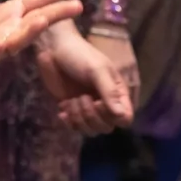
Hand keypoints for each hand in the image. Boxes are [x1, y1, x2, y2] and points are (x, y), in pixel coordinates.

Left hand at [0, 0, 86, 90]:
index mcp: (11, 12)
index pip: (40, 0)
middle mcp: (10, 29)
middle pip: (38, 20)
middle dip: (56, 13)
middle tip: (78, 6)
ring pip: (19, 38)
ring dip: (32, 30)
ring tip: (46, 18)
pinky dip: (1, 48)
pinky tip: (8, 41)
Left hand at [36, 17, 135, 132]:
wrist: (55, 49)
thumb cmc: (80, 55)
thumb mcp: (97, 70)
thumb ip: (109, 92)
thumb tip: (122, 116)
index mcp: (117, 93)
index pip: (125, 118)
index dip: (114, 118)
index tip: (100, 103)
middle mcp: (105, 104)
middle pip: (107, 127)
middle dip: (92, 116)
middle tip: (82, 97)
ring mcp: (88, 108)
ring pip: (91, 130)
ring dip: (79, 118)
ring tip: (72, 100)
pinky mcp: (72, 110)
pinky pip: (75, 127)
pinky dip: (69, 121)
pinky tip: (63, 106)